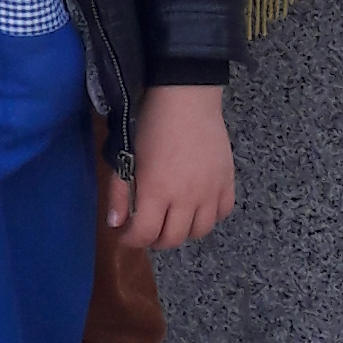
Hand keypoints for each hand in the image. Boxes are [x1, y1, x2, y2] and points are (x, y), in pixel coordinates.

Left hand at [118, 82, 234, 247]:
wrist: (186, 100)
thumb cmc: (151, 125)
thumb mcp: (126, 156)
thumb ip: (119, 192)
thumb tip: (115, 224)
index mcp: (157, 191)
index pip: (145, 234)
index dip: (132, 241)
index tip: (125, 237)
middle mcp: (186, 198)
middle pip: (173, 239)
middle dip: (155, 240)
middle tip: (146, 230)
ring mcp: (210, 192)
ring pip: (199, 232)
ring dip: (182, 232)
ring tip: (170, 221)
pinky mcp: (227, 183)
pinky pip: (221, 214)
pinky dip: (208, 218)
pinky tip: (196, 209)